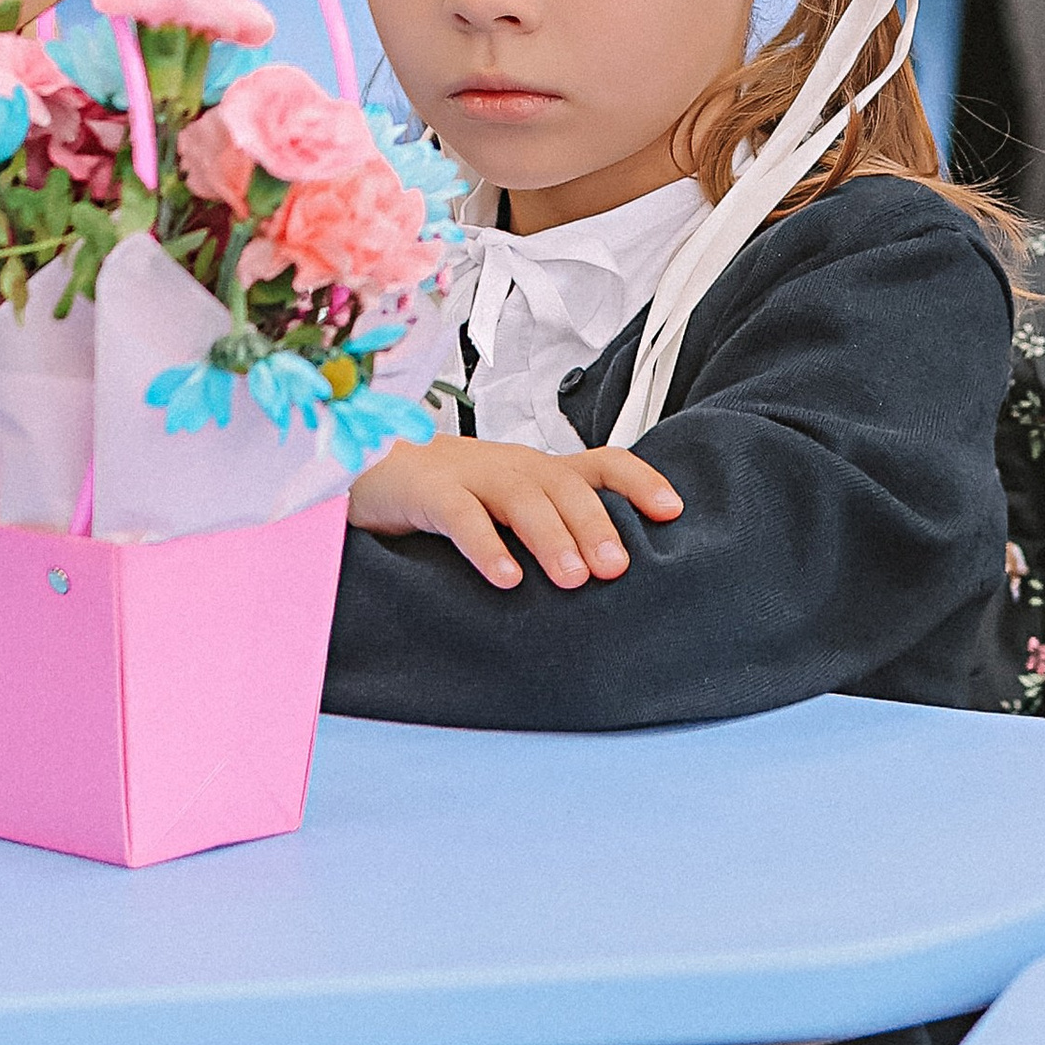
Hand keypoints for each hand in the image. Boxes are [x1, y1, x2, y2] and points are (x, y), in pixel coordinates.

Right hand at [347, 433, 683, 590]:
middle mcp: (513, 467)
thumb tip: (611, 580)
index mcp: (539, 471)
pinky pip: (461, 517)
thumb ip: (553, 529)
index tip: (673, 511)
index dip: (639, 481)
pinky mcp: (429, 493)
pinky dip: (486, 545)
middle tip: (616, 568)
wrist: (371, 467)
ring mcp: (470, 475)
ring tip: (573, 579)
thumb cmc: (451, 493)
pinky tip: (505, 577)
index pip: (601, 464)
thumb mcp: (509, 506)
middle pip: (565, 485)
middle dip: (595, 525)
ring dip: (551, 537)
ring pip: (521, 498)